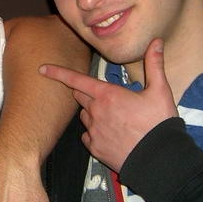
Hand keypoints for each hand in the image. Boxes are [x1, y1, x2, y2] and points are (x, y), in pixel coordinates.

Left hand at [39, 39, 175, 171]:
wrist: (159, 159)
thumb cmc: (158, 124)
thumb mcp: (160, 91)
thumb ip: (154, 64)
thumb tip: (157, 42)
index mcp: (107, 95)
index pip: (76, 80)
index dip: (58, 72)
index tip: (42, 69)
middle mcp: (95, 112)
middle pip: (79, 96)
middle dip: (85, 92)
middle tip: (104, 96)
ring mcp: (93, 131)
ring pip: (84, 116)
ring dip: (92, 113)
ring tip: (113, 117)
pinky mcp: (95, 148)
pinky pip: (87, 136)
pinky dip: (95, 133)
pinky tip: (111, 134)